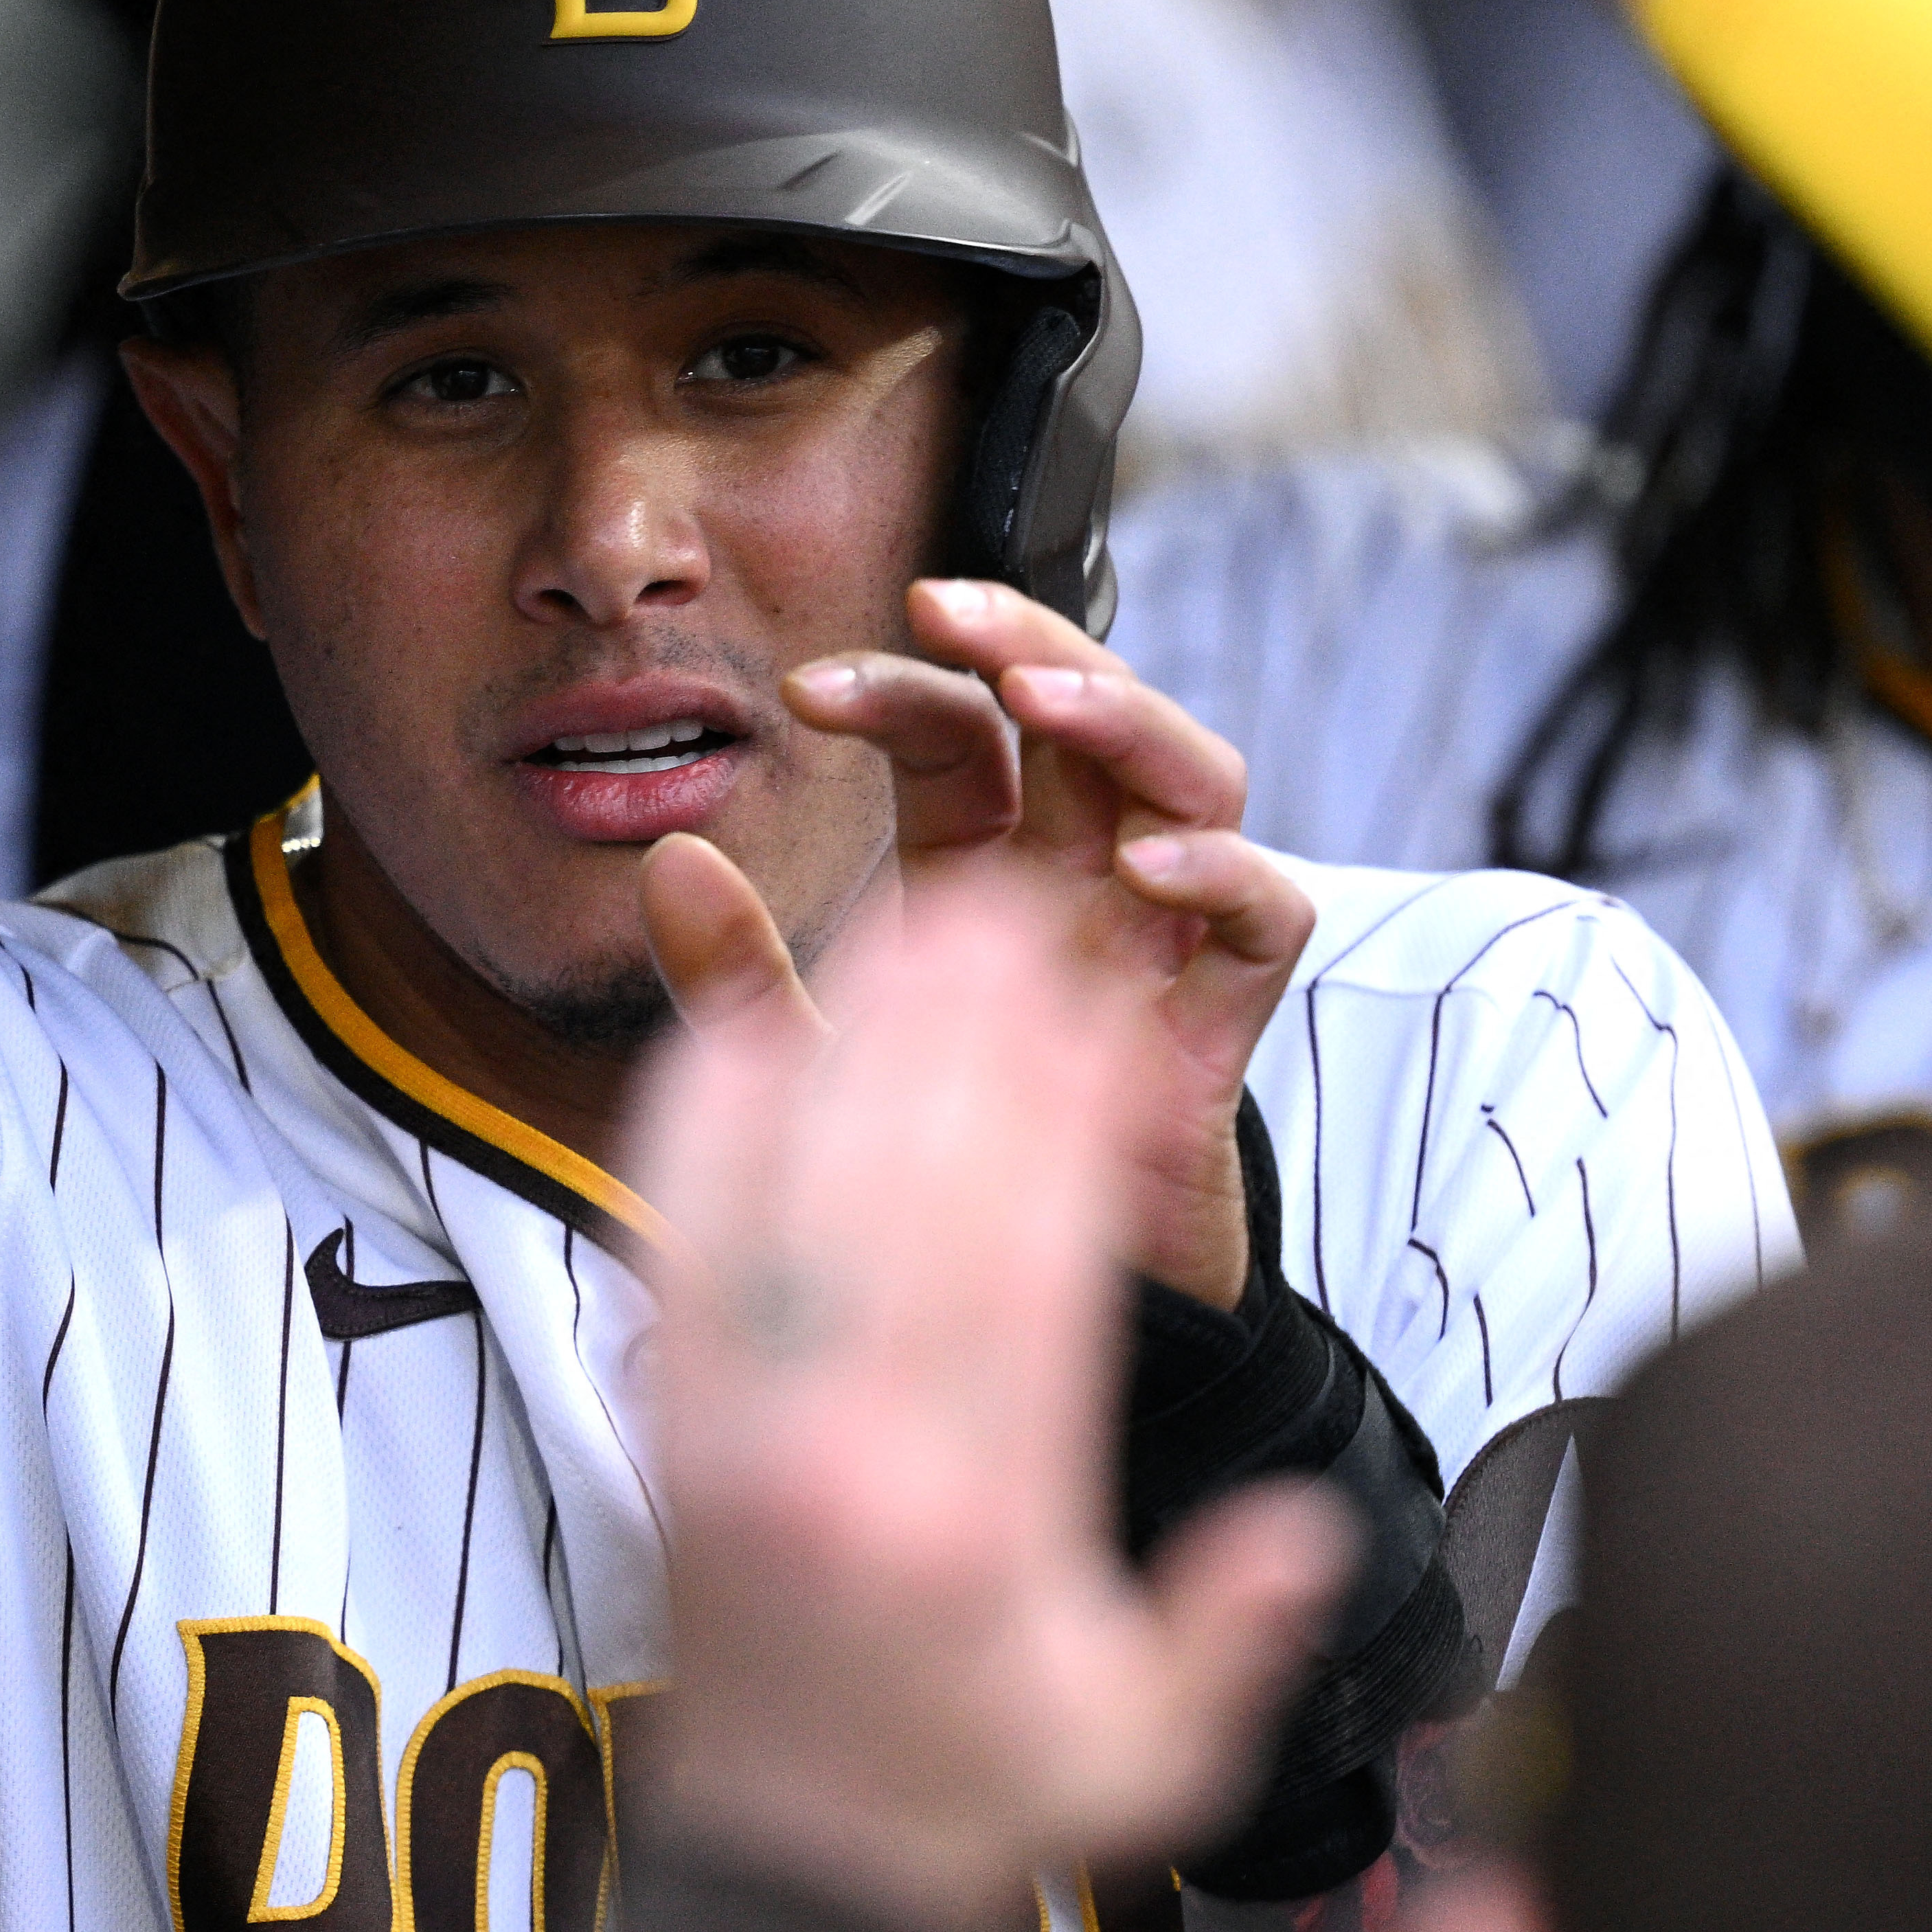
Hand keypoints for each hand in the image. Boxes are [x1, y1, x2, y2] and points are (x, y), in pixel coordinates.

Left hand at [624, 870, 1341, 1931]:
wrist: (791, 1881)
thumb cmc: (985, 1800)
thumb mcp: (1148, 1753)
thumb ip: (1229, 1634)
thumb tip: (1308, 1527)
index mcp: (972, 1524)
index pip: (1023, 1276)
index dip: (1066, 1126)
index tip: (1105, 1011)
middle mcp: (838, 1459)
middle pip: (908, 1195)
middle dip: (967, 1035)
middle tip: (1020, 905)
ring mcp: (729, 1432)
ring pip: (793, 1188)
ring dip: (856, 1039)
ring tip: (917, 919)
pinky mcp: (661, 1422)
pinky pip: (678, 1239)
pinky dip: (711, 1119)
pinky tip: (754, 1018)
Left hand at [647, 578, 1308, 1306]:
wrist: (1016, 1320)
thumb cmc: (919, 1179)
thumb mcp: (805, 1069)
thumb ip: (737, 973)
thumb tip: (667, 856)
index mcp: (982, 875)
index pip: (965, 737)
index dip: (903, 689)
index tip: (806, 690)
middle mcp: (1080, 885)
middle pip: (1091, 716)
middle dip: (1032, 641)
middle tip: (951, 610)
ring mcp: (1161, 943)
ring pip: (1193, 778)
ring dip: (1128, 719)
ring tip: (1045, 700)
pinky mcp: (1218, 1024)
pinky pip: (1265, 915)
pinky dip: (1221, 870)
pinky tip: (1144, 861)